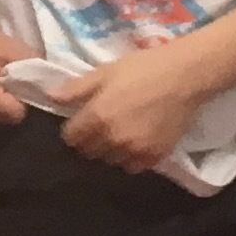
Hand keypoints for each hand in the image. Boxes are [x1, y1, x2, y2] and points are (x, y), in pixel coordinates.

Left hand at [59, 47, 204, 172]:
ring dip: (110, 150)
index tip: (80, 120)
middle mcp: (113, 139)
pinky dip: (131, 157)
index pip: (71, 138)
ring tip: (119, 133)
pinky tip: (136, 140)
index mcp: (98, 117)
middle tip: (100, 125)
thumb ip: (77, 88)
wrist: (185, 76)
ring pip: (111, 161)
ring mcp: (135, 151)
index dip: (73, 129)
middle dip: (90, 140)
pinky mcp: (155, 157)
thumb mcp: (106, 71)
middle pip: (89, 152)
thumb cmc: (143, 68)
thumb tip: (51, 97)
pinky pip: (133, 166)